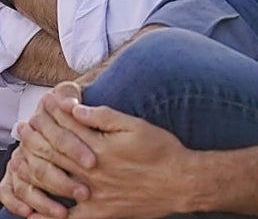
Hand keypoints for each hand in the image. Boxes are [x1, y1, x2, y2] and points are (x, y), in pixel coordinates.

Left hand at [10, 82, 194, 218]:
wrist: (180, 182)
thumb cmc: (162, 150)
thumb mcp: (137, 125)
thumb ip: (105, 116)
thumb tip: (76, 107)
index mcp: (100, 147)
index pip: (67, 128)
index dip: (52, 115)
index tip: (42, 106)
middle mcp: (91, 171)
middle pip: (54, 152)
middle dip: (36, 137)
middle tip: (23, 128)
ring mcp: (92, 194)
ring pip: (52, 181)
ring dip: (34, 168)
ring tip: (21, 158)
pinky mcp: (98, 213)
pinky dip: (48, 217)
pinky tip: (33, 214)